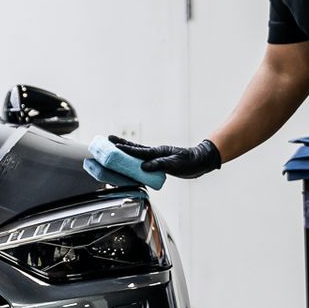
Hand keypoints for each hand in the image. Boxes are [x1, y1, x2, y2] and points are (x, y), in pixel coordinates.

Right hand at [108, 135, 223, 178]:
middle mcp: (155, 153)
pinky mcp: (159, 163)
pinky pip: (142, 161)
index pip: (138, 151)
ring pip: (137, 154)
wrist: (201, 161)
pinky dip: (134, 160)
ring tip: (113, 147)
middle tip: (107, 140)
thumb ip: (160, 164)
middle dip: (120, 145)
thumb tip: (144, 166)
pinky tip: (128, 162)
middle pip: (134, 149)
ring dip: (125, 151)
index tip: (113, 146)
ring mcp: (156, 157)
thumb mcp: (176, 164)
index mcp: (157, 152)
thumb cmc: (191, 161)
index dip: (125, 149)